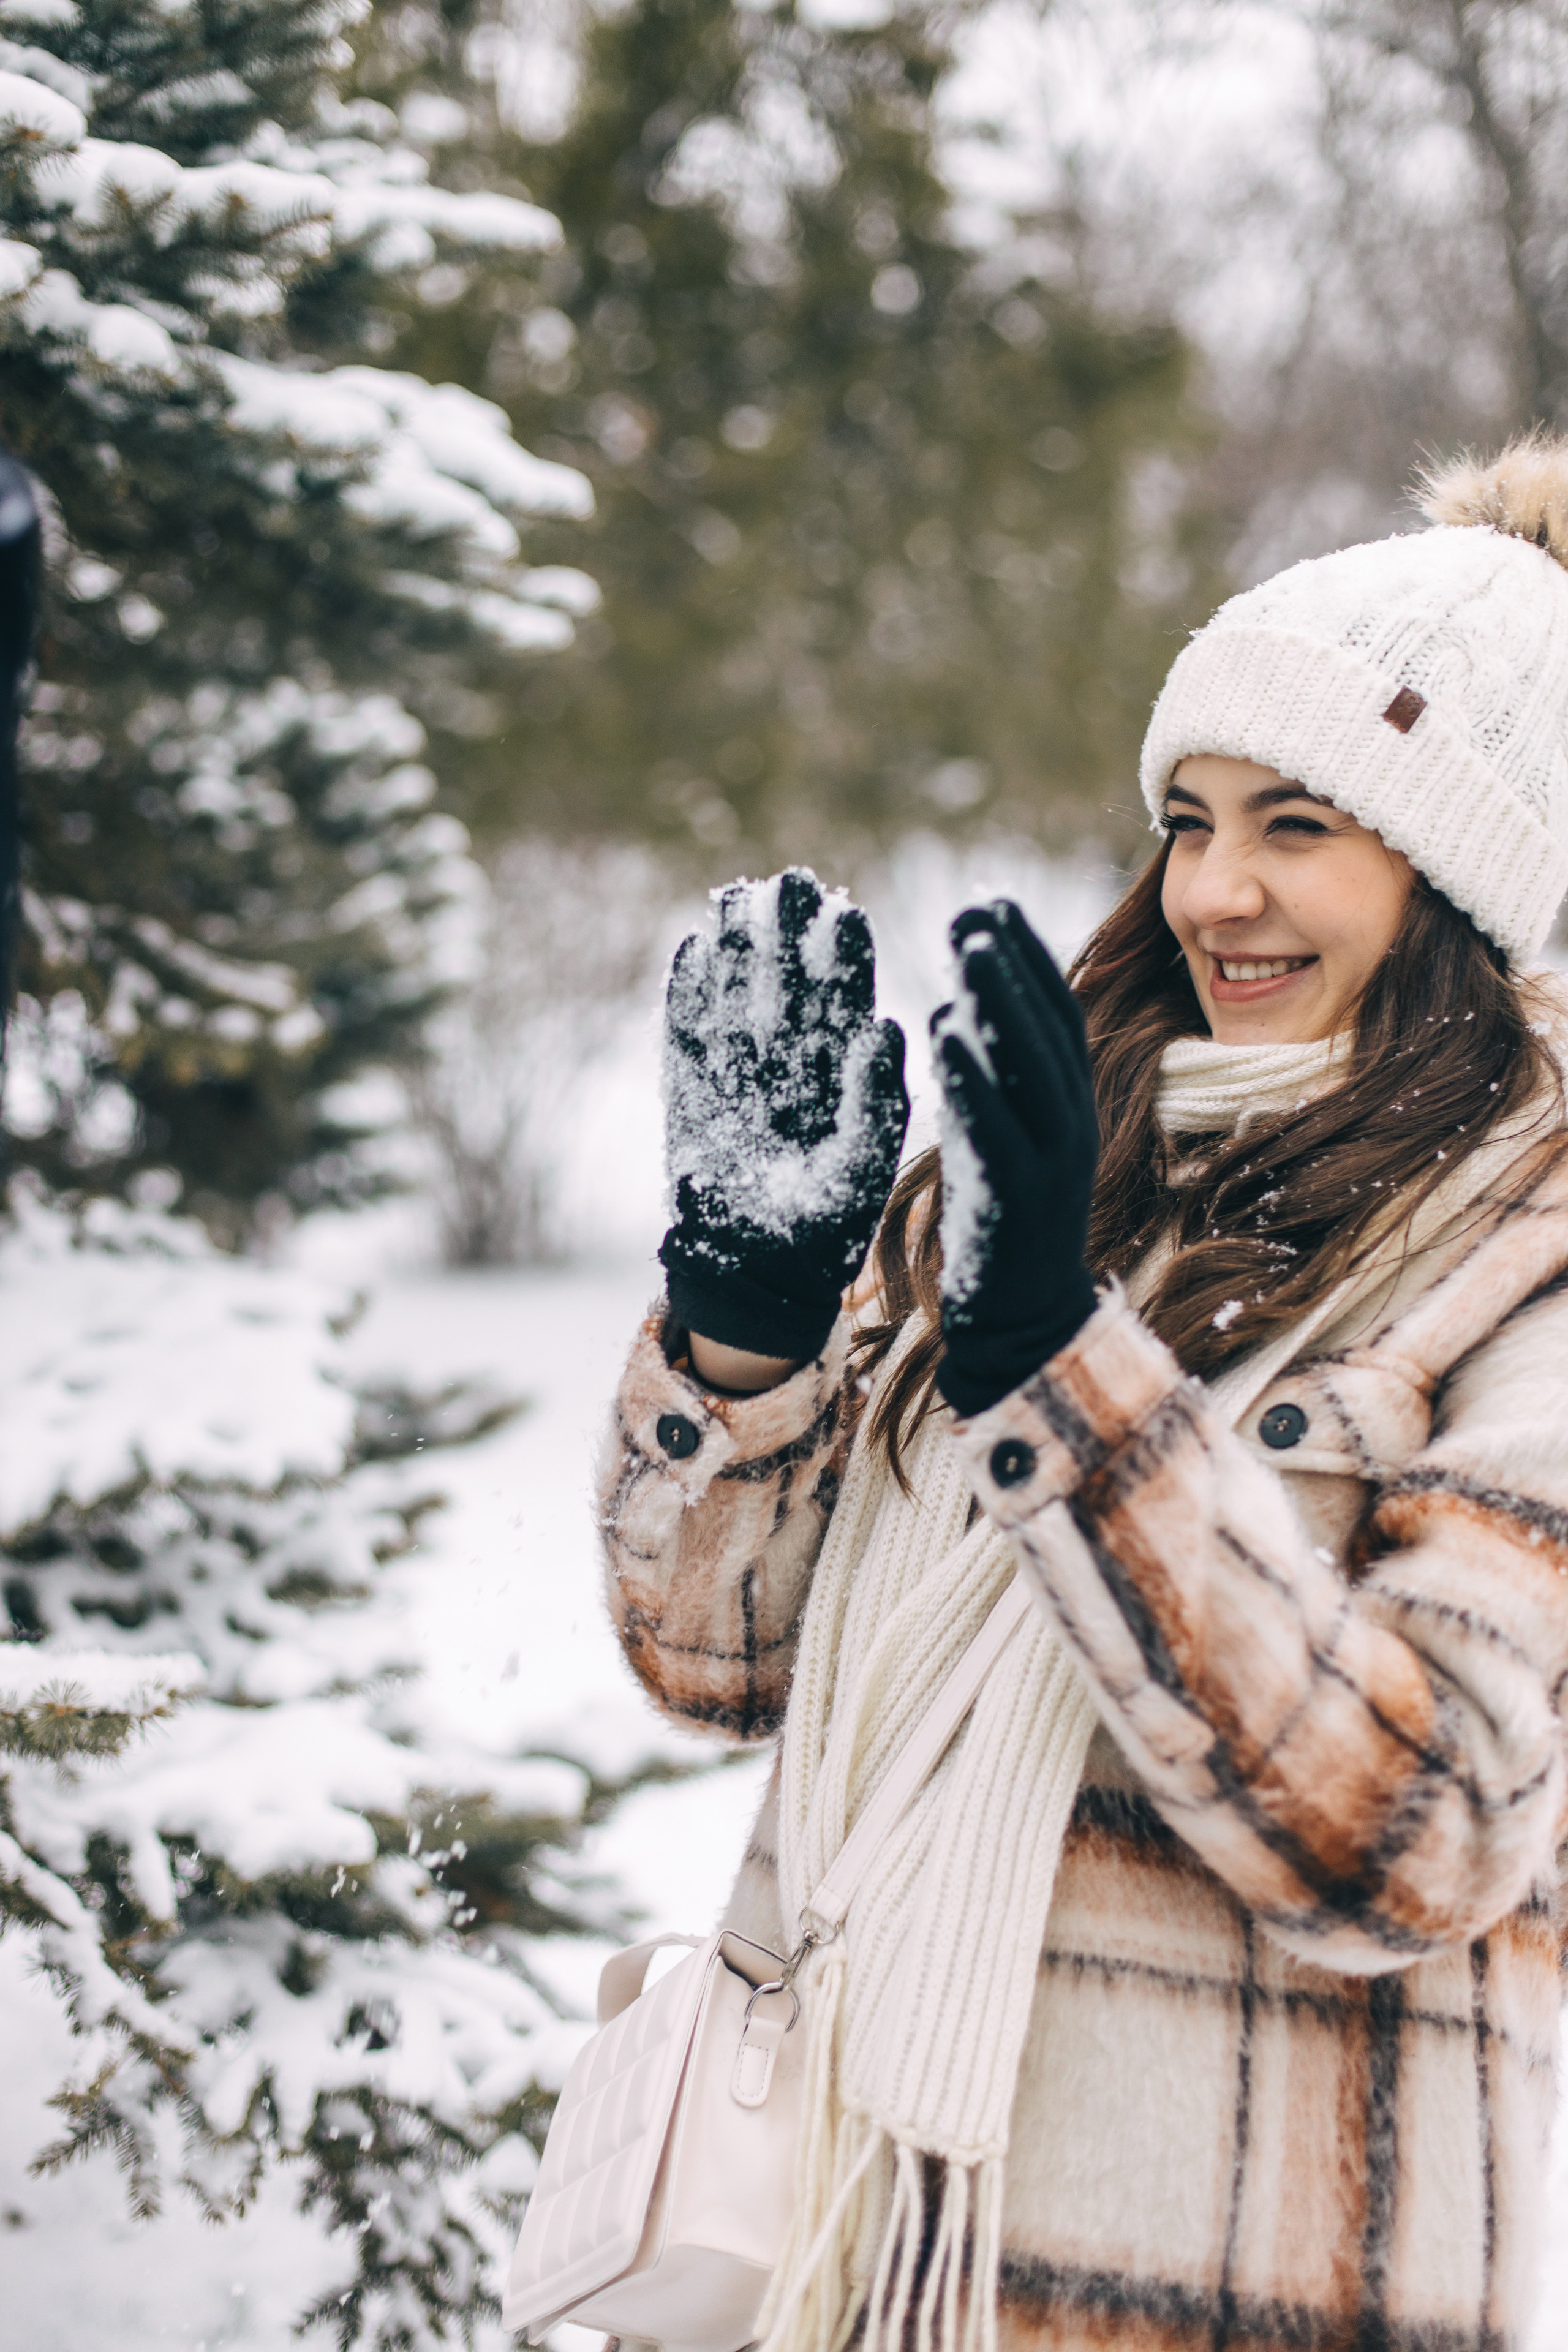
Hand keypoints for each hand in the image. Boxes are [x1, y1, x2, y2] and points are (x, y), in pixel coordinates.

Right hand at [660, 868, 908, 1361]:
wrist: (757, 1274)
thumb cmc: (823, 1226)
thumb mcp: (864, 1165)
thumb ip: (874, 1098)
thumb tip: (884, 1024)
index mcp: (839, 1073)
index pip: (842, 1000)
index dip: (843, 957)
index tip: (845, 912)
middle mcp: (789, 1064)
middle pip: (787, 983)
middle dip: (789, 934)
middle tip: (792, 881)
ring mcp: (735, 1073)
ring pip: (736, 996)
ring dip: (737, 948)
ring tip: (738, 894)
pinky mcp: (688, 1090)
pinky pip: (685, 1031)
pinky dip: (686, 991)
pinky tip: (692, 943)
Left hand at [930, 901, 1097, 1417]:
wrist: (1024, 1318)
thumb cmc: (1004, 1220)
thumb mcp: (997, 1135)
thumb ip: (985, 1078)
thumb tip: (959, 1010)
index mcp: (1069, 1105)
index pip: (1056, 1015)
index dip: (1029, 957)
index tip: (994, 904)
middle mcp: (1071, 1122)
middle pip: (1049, 1027)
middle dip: (1015, 962)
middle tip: (977, 906)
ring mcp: (1052, 1159)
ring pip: (1032, 1065)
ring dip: (1002, 999)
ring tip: (968, 944)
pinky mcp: (1020, 1194)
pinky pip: (997, 1123)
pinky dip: (974, 1073)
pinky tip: (946, 1030)